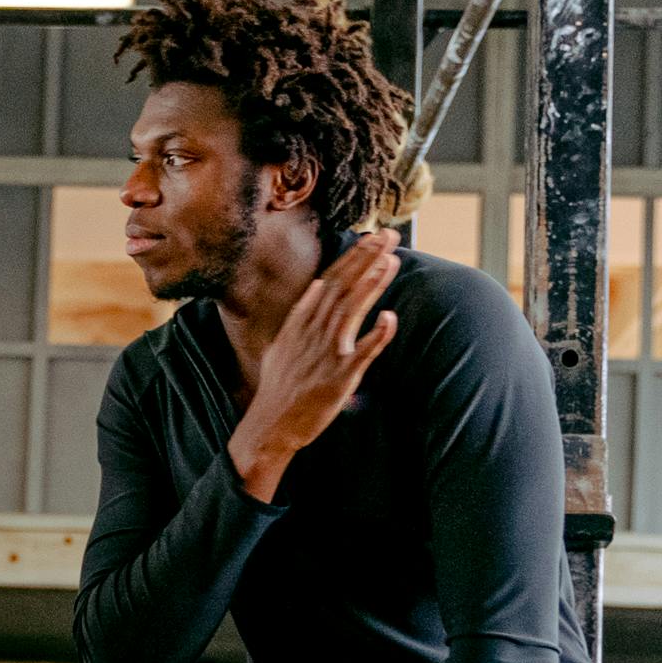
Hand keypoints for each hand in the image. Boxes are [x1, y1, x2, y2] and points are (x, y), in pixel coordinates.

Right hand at [228, 233, 403, 499]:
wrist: (270, 427)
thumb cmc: (278, 389)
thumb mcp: (282, 343)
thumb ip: (300, 314)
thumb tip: (315, 287)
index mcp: (300, 323)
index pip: (331, 281)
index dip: (353, 258)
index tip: (372, 237)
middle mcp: (313, 333)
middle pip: (343, 287)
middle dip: (366, 259)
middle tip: (388, 235)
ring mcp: (326, 353)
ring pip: (351, 311)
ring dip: (372, 284)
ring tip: (391, 261)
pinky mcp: (338, 377)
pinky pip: (361, 353)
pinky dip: (376, 336)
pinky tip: (390, 318)